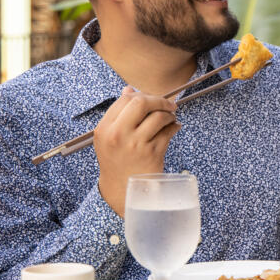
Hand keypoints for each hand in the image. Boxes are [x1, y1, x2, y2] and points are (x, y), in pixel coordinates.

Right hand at [95, 87, 180, 215]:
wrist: (123, 189)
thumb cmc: (118, 160)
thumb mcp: (109, 137)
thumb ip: (118, 114)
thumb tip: (129, 90)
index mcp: (105, 129)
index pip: (125, 100)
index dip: (142, 95)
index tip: (151, 99)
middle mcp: (118, 135)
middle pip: (141, 103)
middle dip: (158, 100)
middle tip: (168, 104)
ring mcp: (136, 145)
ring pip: (158, 116)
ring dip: (169, 114)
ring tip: (171, 118)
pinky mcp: (152, 153)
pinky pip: (168, 132)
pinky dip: (175, 127)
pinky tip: (174, 128)